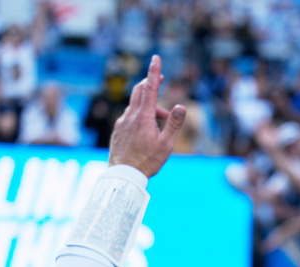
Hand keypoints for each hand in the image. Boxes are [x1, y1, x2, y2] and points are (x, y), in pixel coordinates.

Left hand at [108, 55, 186, 176]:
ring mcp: (122, 122)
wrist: (123, 175)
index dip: (154, 72)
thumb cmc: (146, 161)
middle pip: (139, 91)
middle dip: (150, 83)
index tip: (156, 58)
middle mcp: (130, 116)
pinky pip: (129, 117)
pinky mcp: (118, 130)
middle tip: (160, 80)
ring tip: (161, 122)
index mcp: (143, 117)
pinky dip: (140, 117)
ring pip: (135, 106)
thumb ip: (174, 124)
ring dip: (149, 107)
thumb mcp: (166, 145)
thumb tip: (182, 106)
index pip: (150, 88)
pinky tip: (146, 131)